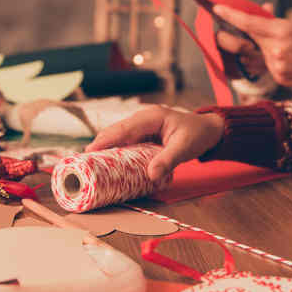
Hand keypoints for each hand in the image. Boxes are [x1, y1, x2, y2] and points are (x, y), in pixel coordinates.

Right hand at [86, 105, 224, 181]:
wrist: (208, 130)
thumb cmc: (197, 135)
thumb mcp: (185, 148)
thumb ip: (168, 160)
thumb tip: (151, 175)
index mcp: (151, 117)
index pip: (124, 128)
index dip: (105, 140)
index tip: (89, 152)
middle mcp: (144, 119)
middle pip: (116, 131)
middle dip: (100, 144)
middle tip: (83, 161)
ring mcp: (143, 126)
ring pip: (119, 136)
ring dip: (106, 148)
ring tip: (89, 163)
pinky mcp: (144, 135)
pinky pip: (126, 142)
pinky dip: (116, 150)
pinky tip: (108, 162)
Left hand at [215, 3, 272, 78]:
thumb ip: (276, 19)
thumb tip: (264, 7)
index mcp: (281, 30)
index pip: (248, 22)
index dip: (230, 15)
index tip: (217, 9)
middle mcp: (277, 49)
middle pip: (240, 45)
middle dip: (227, 40)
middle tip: (224, 35)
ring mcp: (277, 66)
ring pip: (247, 58)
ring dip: (247, 54)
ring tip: (257, 49)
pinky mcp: (279, 78)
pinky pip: (259, 69)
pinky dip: (259, 64)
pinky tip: (268, 59)